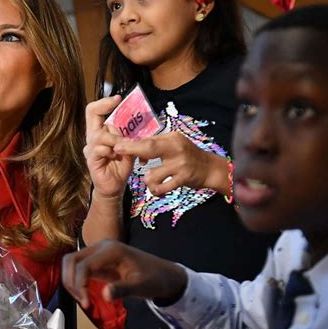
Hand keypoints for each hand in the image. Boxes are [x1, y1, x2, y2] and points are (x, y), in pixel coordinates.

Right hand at [62, 239, 186, 308]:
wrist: (164, 273)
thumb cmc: (154, 278)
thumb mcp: (140, 286)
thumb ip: (122, 289)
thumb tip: (104, 295)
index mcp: (111, 250)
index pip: (83, 265)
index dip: (79, 285)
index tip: (86, 304)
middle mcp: (102, 247)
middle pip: (72, 259)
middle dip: (71, 282)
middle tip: (82, 301)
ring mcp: (99, 252)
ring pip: (72, 261)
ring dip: (71, 280)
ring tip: (83, 298)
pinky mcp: (99, 260)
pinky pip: (80, 266)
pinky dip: (77, 280)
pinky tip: (85, 294)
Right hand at [84, 97, 134, 197]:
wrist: (114, 186)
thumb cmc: (120, 166)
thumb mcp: (128, 147)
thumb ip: (128, 136)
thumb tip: (134, 124)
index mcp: (100, 131)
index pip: (95, 111)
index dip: (104, 102)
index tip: (117, 98)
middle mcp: (92, 136)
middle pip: (92, 114)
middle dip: (105, 107)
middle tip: (117, 104)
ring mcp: (90, 147)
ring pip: (100, 134)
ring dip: (115, 139)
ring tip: (123, 147)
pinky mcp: (91, 159)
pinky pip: (100, 149)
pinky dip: (111, 151)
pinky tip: (115, 157)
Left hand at [113, 131, 227, 195]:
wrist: (210, 168)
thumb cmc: (187, 155)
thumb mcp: (174, 145)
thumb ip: (156, 146)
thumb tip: (138, 154)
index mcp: (172, 138)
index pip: (148, 139)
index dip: (132, 143)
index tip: (118, 144)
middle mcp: (176, 148)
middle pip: (149, 148)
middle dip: (131, 150)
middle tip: (118, 150)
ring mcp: (180, 164)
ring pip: (153, 174)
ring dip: (148, 180)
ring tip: (150, 181)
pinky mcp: (184, 178)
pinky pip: (163, 187)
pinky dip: (156, 190)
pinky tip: (157, 189)